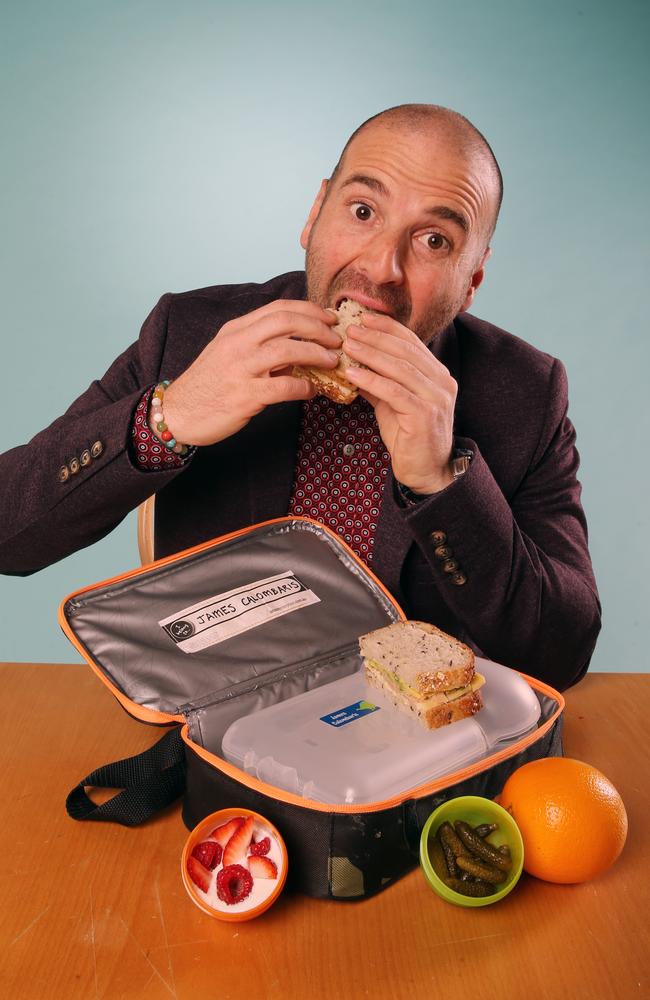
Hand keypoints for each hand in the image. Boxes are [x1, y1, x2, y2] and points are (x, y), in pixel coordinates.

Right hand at [161, 300, 339, 445]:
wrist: (179, 414)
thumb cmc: (207, 386)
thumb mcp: (229, 354)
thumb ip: (260, 346)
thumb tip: (298, 349)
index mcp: (236, 329)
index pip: (279, 308)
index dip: (309, 310)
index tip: (328, 319)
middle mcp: (238, 343)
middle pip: (287, 321)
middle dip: (318, 327)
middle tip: (337, 339)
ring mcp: (241, 368)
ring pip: (288, 349)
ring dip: (316, 354)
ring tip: (332, 362)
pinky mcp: (245, 395)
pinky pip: (284, 386)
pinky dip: (304, 387)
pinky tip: (312, 391)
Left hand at [343, 313, 456, 493]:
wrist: (426, 471)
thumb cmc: (409, 437)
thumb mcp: (391, 403)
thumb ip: (379, 382)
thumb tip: (353, 363)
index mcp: (437, 374)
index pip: (411, 342)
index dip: (386, 327)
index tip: (363, 318)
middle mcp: (442, 381)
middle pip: (405, 350)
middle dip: (375, 337)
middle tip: (350, 329)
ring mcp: (436, 398)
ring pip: (400, 368)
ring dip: (370, 354)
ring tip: (347, 346)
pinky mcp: (425, 415)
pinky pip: (394, 392)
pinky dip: (371, 380)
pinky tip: (352, 373)